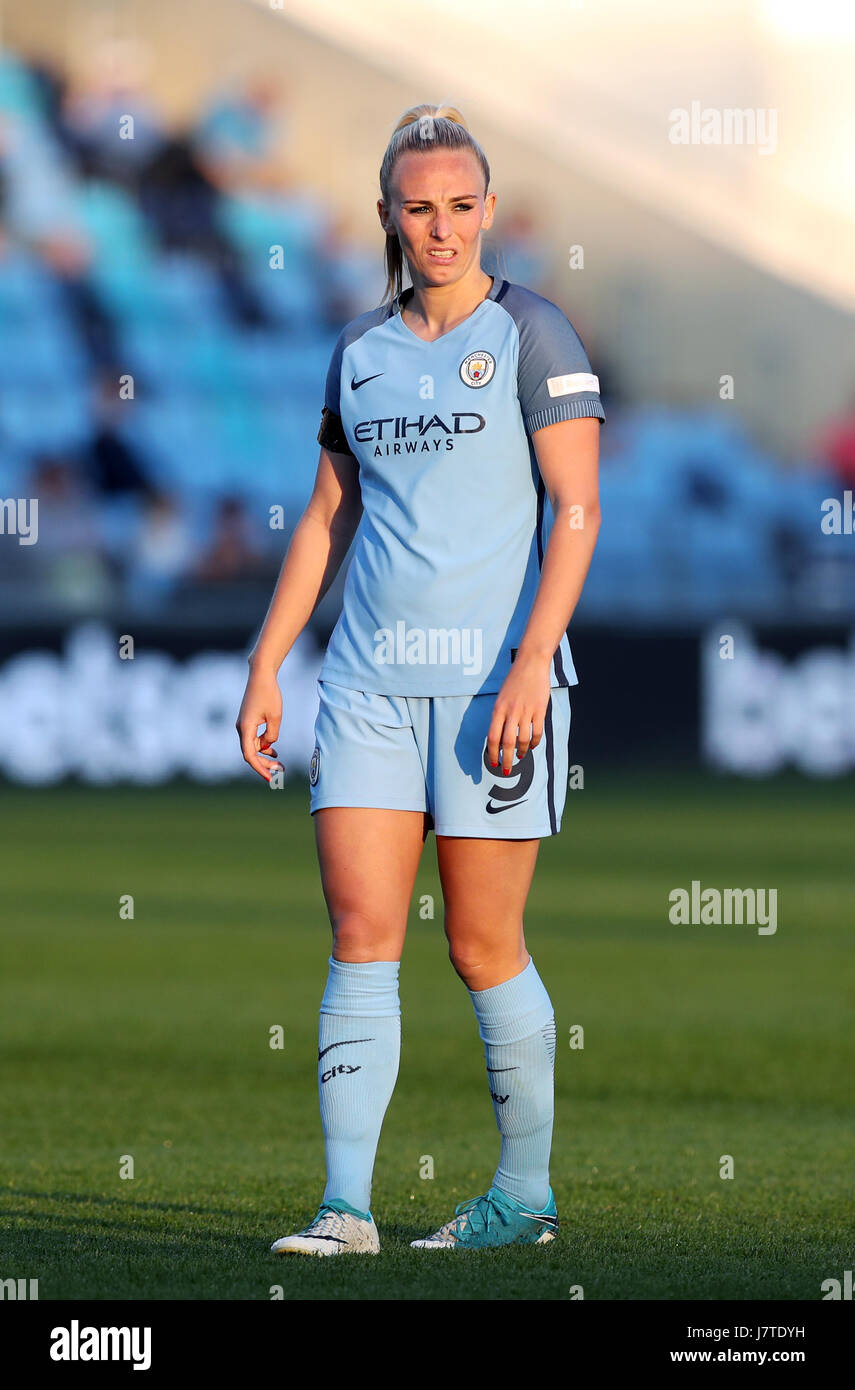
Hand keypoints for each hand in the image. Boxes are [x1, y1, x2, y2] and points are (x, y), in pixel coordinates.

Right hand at [236, 666, 282, 780]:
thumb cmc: (269, 694)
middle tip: (280, 771)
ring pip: (253, 747)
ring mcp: (243, 725)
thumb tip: (268, 746)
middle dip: (264, 764)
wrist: (261, 676)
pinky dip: (263, 746)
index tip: (270, 778)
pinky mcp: (248, 721)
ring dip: (265, 756)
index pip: (250, 755)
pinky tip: (274, 751)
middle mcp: (241, 728)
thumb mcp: (276, 717)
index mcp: (245, 728)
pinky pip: (254, 739)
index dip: (259, 768)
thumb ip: (272, 735)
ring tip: (280, 764)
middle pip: (251, 753)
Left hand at [486, 652, 551, 774]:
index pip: (492, 737)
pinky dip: (534, 742)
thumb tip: (499, 737)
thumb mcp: (501, 697)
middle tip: (506, 770)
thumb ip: (500, 715)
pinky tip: (531, 746)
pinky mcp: (540, 710)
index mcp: (498, 709)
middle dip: (506, 760)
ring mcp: (526, 711)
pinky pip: (537, 732)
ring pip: (523, 740)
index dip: (492, 753)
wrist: (531, 663)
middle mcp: (511, 711)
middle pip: (507, 743)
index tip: (493, 762)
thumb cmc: (515, 680)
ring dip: (521, 752)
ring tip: (520, 756)